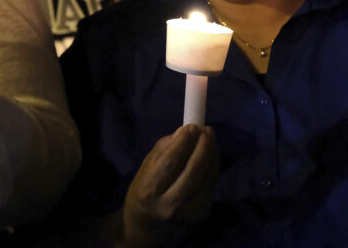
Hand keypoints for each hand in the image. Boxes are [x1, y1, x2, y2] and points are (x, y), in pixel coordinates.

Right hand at [121, 124, 218, 246]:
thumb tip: (182, 132)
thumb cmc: (141, 194)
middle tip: (206, 130)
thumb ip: (162, 152)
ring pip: (206, 179)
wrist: (145, 230)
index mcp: (149, 190)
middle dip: (202, 148)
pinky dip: (213, 168)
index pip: (170, 163)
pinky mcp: (202, 215)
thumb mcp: (144, 171)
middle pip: (193, 172)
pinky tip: (212, 155)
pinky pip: (211, 187)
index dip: (183, 143)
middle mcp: (170, 204)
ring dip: (212, 156)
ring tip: (211, 138)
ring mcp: (189, 212)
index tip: (190, 126)